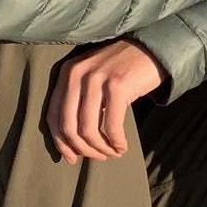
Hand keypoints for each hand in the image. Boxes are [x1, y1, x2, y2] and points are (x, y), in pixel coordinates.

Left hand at [47, 39, 163, 164]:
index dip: (60, 142)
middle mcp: (78, 74)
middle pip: (68, 126)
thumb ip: (78, 100)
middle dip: (82, 149)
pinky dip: (116, 142)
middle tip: (98, 157)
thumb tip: (70, 144)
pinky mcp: (118, 85)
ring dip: (100, 149)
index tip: (71, 158)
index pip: (53, 115)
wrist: (152, 48)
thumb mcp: (93, 78)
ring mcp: (97, 79)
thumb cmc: (123, 69)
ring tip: (111, 153)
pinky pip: (111, 126)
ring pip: (88, 129)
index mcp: (68, 72)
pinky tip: (121, 147)